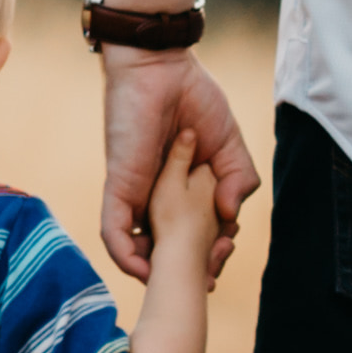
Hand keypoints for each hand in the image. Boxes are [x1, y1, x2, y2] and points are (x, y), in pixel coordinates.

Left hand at [103, 49, 256, 281]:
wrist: (161, 67)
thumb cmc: (194, 99)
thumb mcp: (229, 145)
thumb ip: (238, 179)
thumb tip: (229, 215)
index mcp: (183, 191)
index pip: (194, 235)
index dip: (210, 253)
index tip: (224, 258)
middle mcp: (157, 199)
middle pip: (167, 251)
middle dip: (188, 272)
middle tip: (209, 279)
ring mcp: (137, 194)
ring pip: (139, 249)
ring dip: (159, 272)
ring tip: (182, 285)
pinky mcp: (120, 186)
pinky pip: (113, 230)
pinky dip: (125, 255)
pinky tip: (143, 271)